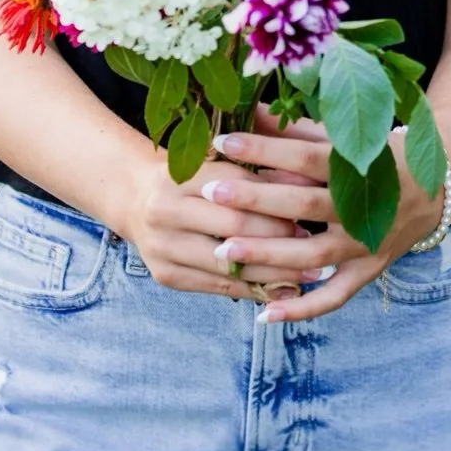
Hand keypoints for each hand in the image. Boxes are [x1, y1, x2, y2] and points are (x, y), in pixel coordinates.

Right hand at [108, 147, 322, 301]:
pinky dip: (253, 289)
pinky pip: (218, 287)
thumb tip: (307, 182)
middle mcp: (165, 209)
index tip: (310, 203)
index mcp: (180, 174)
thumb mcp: (215, 160)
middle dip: (278, 235)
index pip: (237, 186)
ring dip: (273, 271)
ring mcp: (162, 246)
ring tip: (309, 273)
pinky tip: (282, 291)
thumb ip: (254, 167)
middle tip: (314, 241)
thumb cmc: (191, 176)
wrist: (136, 199)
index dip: (275, 196)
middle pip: (234, 226)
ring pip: (228, 264)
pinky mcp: (166, 275)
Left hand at [203, 111, 446, 323]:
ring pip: (310, 256)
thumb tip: (251, 109)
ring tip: (223, 249)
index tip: (223, 143)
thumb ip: (298, 128)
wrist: (434, 189)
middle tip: (211, 192)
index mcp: (358, 167)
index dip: (264, 150)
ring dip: (266, 254)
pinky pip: (332, 298)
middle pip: (301, 206)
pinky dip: (300, 309)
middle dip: (253, 200)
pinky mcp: (366, 272)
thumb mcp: (348, 136)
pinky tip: (263, 314)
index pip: (304, 158)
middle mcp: (362, 210)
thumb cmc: (380, 155)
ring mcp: (364, 245)